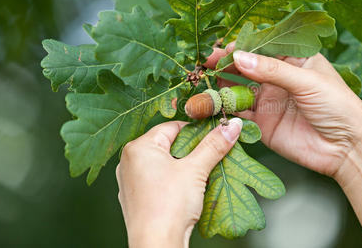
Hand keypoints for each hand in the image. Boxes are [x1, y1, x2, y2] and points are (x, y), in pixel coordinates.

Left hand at [116, 118, 242, 247]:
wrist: (157, 245)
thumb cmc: (168, 206)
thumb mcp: (196, 169)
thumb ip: (214, 145)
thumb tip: (231, 126)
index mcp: (139, 147)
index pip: (172, 127)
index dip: (196, 131)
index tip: (215, 135)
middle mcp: (129, 162)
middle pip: (168, 146)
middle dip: (192, 151)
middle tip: (212, 155)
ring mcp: (131, 181)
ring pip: (164, 164)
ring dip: (185, 167)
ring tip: (202, 174)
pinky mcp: (136, 199)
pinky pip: (158, 181)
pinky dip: (174, 181)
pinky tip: (188, 190)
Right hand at [206, 46, 361, 177]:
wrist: (346, 149)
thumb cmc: (338, 106)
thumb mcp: (307, 81)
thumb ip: (272, 70)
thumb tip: (239, 57)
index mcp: (295, 60)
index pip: (263, 48)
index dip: (243, 46)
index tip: (223, 48)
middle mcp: (279, 79)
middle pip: (247, 67)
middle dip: (227, 64)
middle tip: (206, 62)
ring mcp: (270, 101)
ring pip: (240, 90)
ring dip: (223, 86)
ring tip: (205, 82)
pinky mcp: (263, 124)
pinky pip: (241, 114)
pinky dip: (227, 110)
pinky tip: (215, 104)